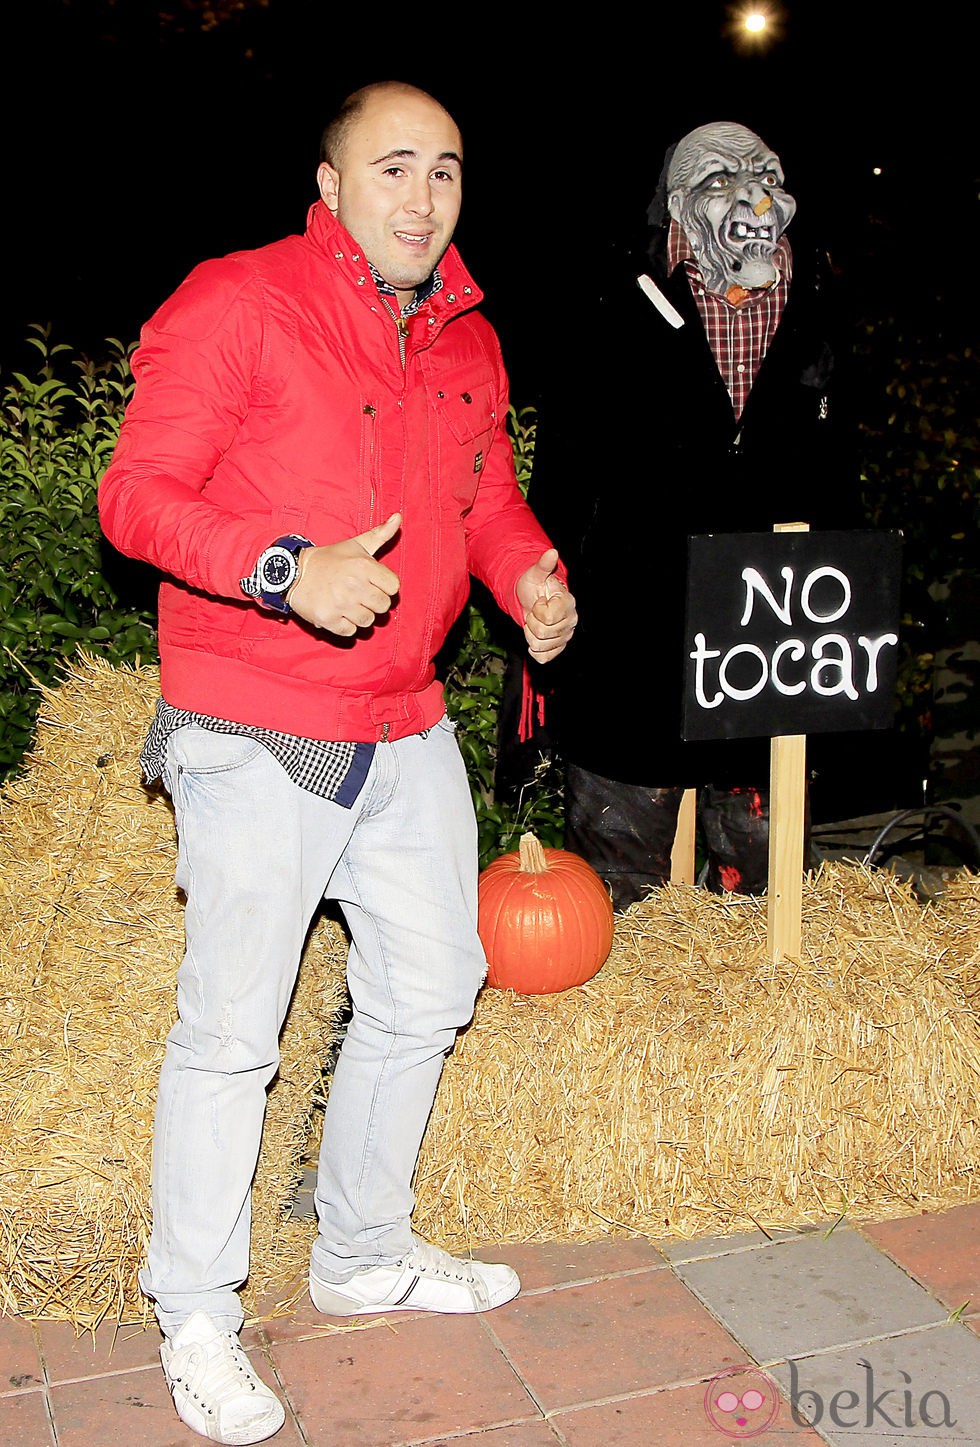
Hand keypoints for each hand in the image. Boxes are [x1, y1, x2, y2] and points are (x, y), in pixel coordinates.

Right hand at [287, 513, 400, 635]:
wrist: (294, 572)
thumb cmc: (330, 559)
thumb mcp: (356, 544)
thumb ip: (380, 534)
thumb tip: (399, 517)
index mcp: (363, 566)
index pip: (394, 587)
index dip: (384, 587)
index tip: (372, 583)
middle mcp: (353, 585)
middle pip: (383, 606)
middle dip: (373, 602)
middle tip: (360, 594)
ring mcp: (340, 604)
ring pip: (368, 621)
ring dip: (360, 615)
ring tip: (349, 604)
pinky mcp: (327, 618)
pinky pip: (350, 632)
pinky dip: (346, 626)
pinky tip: (338, 613)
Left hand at [516, 548, 577, 662]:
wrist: (532, 599)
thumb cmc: (534, 586)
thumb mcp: (535, 574)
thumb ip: (543, 565)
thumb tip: (552, 552)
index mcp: (568, 603)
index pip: (547, 618)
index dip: (537, 610)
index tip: (539, 602)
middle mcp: (571, 621)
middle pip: (543, 633)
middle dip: (532, 622)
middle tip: (534, 613)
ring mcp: (565, 636)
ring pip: (540, 646)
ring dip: (531, 635)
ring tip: (534, 623)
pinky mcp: (558, 648)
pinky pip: (543, 657)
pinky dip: (534, 649)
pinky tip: (535, 637)